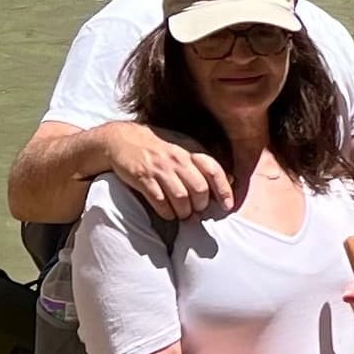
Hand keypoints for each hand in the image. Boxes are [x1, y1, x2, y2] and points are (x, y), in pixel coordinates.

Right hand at [101, 124, 233, 219]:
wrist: (122, 139)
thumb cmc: (158, 146)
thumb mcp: (183, 147)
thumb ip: (205, 163)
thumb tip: (231, 179)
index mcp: (189, 150)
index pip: (214, 170)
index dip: (224, 190)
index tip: (227, 205)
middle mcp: (177, 158)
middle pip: (199, 189)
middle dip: (200, 205)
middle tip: (197, 210)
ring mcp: (159, 168)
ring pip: (180, 198)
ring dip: (184, 212)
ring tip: (183, 214)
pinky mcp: (142, 178)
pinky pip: (159, 201)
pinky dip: (166, 212)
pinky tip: (167, 213)